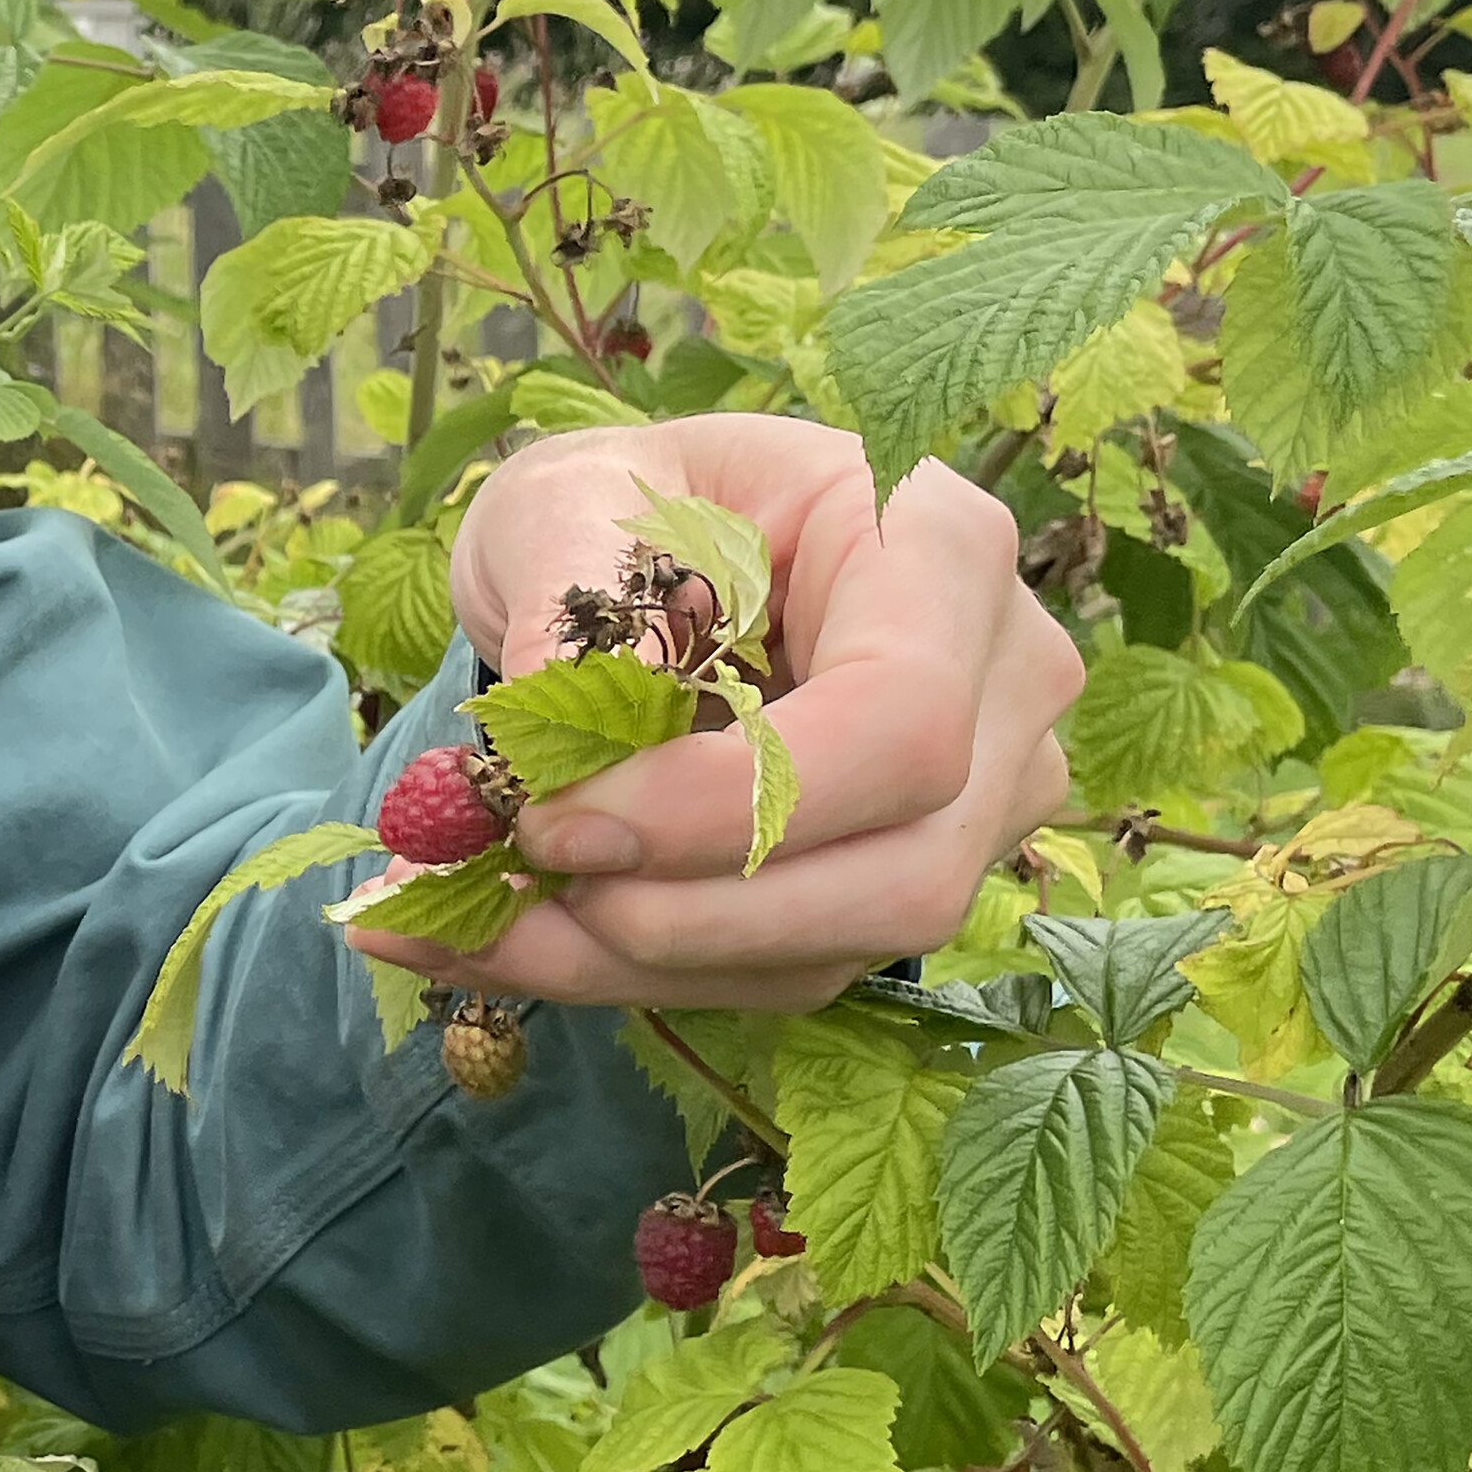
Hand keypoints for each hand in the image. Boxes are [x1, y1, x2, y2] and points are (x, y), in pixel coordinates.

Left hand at [347, 413, 1083, 1009]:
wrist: (648, 555)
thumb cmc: (628, 504)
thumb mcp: (570, 500)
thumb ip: (568, 600)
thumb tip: (554, 746)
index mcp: (943, 544)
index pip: (900, 722)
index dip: (732, 803)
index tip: (556, 816)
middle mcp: (1005, 681)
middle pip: (904, 872)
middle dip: (686, 909)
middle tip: (508, 878)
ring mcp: (983, 798)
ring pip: (846, 946)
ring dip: (641, 957)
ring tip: (466, 918)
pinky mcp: (912, 882)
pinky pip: (794, 971)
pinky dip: (639, 972)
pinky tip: (512, 936)